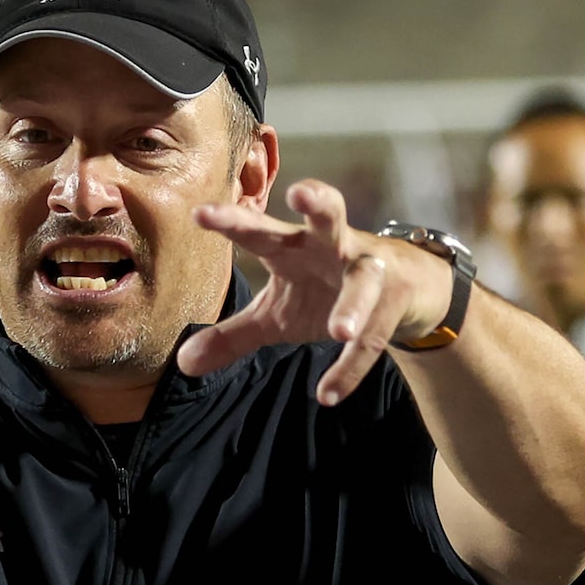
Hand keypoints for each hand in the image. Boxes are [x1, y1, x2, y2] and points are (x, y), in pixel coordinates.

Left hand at [177, 181, 455, 405]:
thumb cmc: (325, 292)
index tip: (200, 214)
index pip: (259, 229)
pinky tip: (328, 394)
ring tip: (339, 331)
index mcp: (294, 245)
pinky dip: (351, 368)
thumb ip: (232, 337)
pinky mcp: (394, 301)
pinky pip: (373, 339)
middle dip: (318, 200)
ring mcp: (369, 270)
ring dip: (353, 305)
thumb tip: (182, 364)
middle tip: (301, 190)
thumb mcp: (276, 316)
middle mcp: (332, 246)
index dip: (231, 220)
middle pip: (328, 214)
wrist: (402, 291)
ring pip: (363, 281)